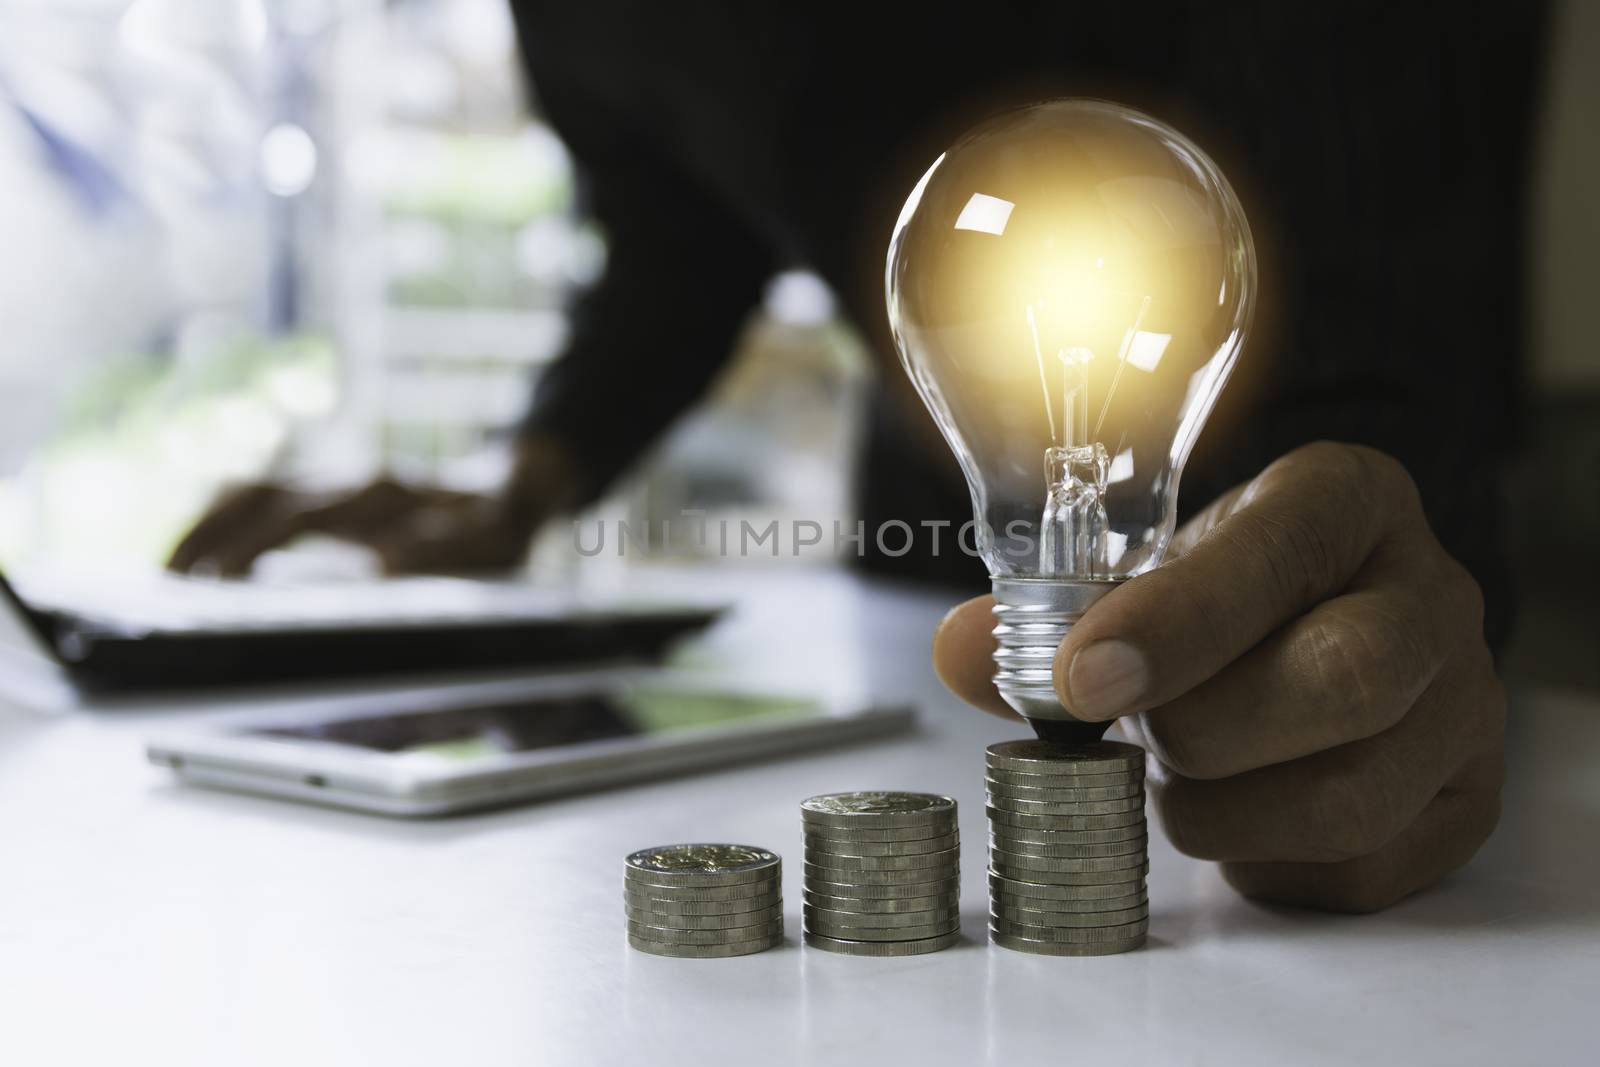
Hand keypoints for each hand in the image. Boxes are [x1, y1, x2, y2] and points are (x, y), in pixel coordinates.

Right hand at [168, 439, 577, 577]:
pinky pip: (266, 493)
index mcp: (380, 495)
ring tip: (171, 572)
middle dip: (209, 537)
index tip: (214, 580)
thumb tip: (380, 561)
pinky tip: (202, 550)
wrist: (519, 481)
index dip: (251, 545)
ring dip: (208, 525)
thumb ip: (439, 547)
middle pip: (259, 499)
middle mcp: (350, 481)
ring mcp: (338, 481)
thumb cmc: (500, 522)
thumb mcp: (487, 542)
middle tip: (169, 586)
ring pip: (254, 491)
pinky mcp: (333, 490)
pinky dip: (226, 516)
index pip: (295, 516)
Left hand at [933, 442, 1504, 912]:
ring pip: (1347, 796)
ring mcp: (1465, 706)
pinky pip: (1356, 868)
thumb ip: (1053, 615)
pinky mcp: (1466, 803)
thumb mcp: (1149, 575)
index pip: (1277, 553)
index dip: (1175, 623)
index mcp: (1346, 502)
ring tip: (1180, 775)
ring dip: (1222, 808)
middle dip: (1204, 729)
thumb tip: (958, 650)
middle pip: (1342, 681)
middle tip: (1138, 734)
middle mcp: (1432, 595)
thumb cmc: (1225, 600)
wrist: (1328, 630)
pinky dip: (1263, 859)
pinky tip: (1236, 814)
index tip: (1081, 678)